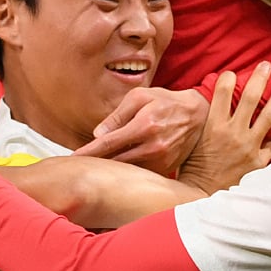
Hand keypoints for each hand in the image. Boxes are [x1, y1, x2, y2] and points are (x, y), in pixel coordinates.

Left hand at [72, 87, 209, 175]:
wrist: (198, 115)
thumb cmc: (165, 101)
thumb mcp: (141, 97)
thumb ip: (118, 115)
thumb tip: (99, 134)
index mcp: (144, 125)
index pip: (108, 143)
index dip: (88, 152)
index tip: (72, 159)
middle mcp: (153, 146)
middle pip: (115, 161)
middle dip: (96, 163)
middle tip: (79, 165)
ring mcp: (161, 160)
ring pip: (127, 170)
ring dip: (111, 169)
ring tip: (95, 167)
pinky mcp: (167, 169)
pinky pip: (141, 173)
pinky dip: (128, 171)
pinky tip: (118, 168)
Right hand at [178, 62, 270, 194]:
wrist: (202, 194)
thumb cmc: (194, 165)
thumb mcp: (195, 138)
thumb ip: (207, 120)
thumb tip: (213, 101)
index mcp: (213, 125)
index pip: (222, 91)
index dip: (228, 78)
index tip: (232, 73)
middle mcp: (233, 133)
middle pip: (250, 97)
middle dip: (260, 77)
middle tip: (267, 65)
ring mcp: (248, 146)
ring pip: (269, 115)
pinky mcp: (259, 162)